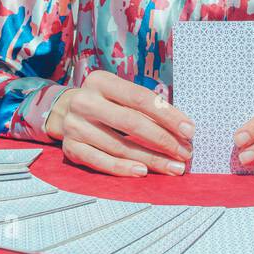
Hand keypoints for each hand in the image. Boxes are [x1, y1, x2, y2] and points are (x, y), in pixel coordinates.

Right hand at [46, 71, 194, 176]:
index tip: (189, 131)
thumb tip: (182, 131)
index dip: (167, 115)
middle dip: (163, 140)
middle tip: (184, 153)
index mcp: (100, 81)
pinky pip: (100, 162)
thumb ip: (146, 107)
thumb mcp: (120, 94)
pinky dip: (123, 169)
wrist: (65, 112)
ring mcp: (74, 125)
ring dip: (151, 159)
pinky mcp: (70, 148)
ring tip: (173, 167)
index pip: (140, 98)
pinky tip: (143, 172)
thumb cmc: (105, 103)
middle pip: (131, 123)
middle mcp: (84, 101)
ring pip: (119, 146)